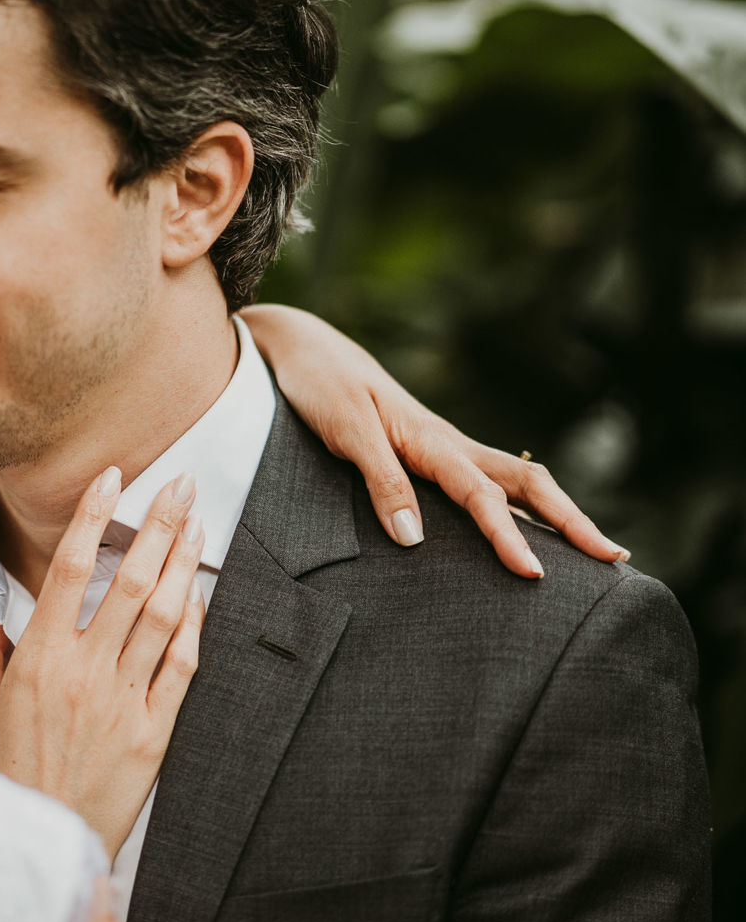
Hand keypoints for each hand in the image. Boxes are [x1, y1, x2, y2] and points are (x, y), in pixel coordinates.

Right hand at [0, 468, 205, 858]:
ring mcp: (125, 702)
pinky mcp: (154, 734)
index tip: (110, 479)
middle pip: (131, 581)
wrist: (40, 850)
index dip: (92, 517)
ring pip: (163, 617)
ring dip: (183, 565)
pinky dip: (195, 629)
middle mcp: (86, 673)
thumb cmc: (2, 781)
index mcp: (38, 662)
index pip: (68, 570)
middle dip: (159, 525)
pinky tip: (202, 597)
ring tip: (197, 524)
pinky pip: (181, 670)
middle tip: (180, 483)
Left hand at [240, 304, 627, 578]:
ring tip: (593, 548)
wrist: (307, 347)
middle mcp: (450, 444)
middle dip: (572, 521)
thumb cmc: (322, 386)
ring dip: (557, 513)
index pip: (483, 495)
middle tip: (614, 558)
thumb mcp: (345, 431)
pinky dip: (522, 506)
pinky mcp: (431, 452)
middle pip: (528, 483)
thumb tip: (415, 539)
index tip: (534, 574)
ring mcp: (445, 447)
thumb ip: (381, 480)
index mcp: (432, 440)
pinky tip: (531, 527)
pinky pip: (490, 482)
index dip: (510, 536)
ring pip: (517, 480)